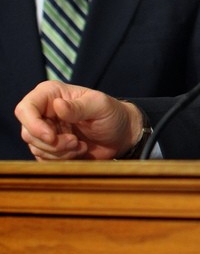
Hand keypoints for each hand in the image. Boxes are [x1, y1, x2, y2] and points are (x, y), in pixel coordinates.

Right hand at [14, 80, 143, 159]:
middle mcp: (43, 112)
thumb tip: (57, 105)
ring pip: (36, 148)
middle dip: (53, 143)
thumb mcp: (100, 106)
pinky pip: (43, 159)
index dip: (33, 125)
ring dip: (60, 152)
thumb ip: (78, 107)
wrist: (121, 135)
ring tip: (80, 145)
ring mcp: (45, 130)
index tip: (52, 137)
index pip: (25, 109)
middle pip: (28, 133)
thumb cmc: (112, 114)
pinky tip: (78, 151)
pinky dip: (61, 159)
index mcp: (51, 94)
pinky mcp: (49, 147)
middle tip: (75, 142)